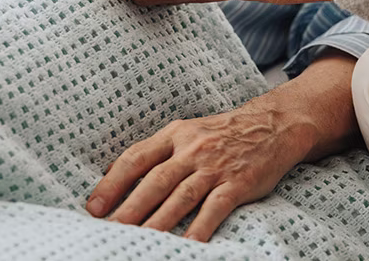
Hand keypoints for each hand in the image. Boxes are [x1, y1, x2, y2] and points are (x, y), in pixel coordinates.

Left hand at [85, 51, 360, 241]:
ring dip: (158, 222)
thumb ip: (157, 151)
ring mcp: (215, 166)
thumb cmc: (223, 133)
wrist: (274, 124)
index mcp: (175, 135)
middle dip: (129, 208)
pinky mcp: (237, 183)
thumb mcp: (187, 132)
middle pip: (154, 181)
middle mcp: (192, 149)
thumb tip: (114, 173)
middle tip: (109, 229)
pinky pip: (214, 208)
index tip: (94, 207)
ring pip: (180, 197)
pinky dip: (200, 227)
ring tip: (139, 241)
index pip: (135, 158)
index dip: (112, 183)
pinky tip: (187, 244)